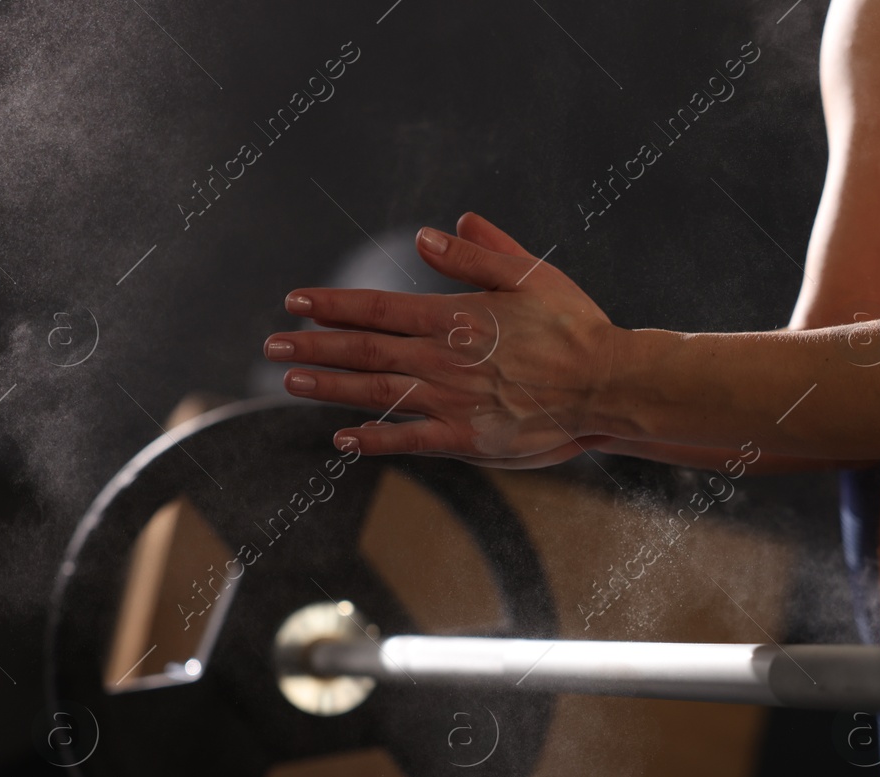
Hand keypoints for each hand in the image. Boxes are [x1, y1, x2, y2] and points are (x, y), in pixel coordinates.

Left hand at [266, 213, 622, 464]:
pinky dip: (375, 438)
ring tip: (291, 380)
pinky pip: (410, 440)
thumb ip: (479, 255)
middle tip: (272, 344)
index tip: (295, 302)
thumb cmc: (575, 327)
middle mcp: (442, 359)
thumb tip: (432, 233)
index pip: (376, 308)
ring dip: (329, 387)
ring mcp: (451, 401)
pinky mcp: (467, 437)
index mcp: (454, 316)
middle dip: (313, 346)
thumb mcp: (531, 275)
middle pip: (363, 350)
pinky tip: (345, 438)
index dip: (332, 305)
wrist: (607, 385)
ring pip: (376, 392)